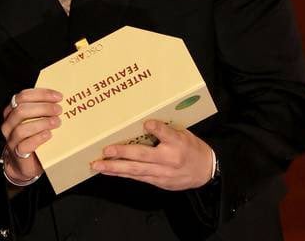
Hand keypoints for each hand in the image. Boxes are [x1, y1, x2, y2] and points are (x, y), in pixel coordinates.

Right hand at [0, 88, 62, 181]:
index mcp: (12, 111)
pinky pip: (25, 145)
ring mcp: (11, 139)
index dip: (41, 94)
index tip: (58, 96)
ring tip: (57, 122)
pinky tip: (48, 135)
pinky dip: (38, 138)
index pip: (23, 96)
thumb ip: (41, 110)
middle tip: (59, 110)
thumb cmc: (32, 137)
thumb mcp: (34, 120)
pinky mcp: (17, 153)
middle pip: (22, 110)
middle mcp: (9, 123)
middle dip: (43, 108)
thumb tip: (60, 100)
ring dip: (42, 123)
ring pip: (22, 128)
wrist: (24, 163)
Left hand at [90, 119, 213, 190]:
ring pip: (136, 170)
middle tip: (105, 151)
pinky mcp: (159, 182)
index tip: (146, 123)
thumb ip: (165, 129)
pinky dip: (122, 174)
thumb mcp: (183, 133)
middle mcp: (169, 159)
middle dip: (123, 153)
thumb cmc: (191, 148)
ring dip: (115, 168)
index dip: (156, 128)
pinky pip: (138, 177)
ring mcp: (163, 173)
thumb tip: (143, 121)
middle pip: (143, 156)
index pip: (166, 134)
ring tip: (98, 165)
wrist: (206, 171)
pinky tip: (109, 171)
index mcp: (178, 143)